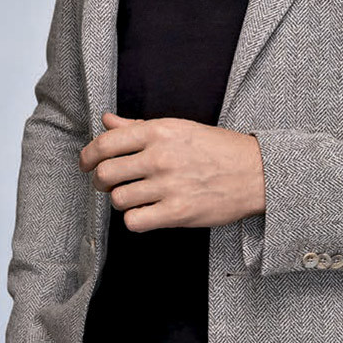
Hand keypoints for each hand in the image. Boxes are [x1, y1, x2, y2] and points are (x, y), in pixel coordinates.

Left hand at [78, 112, 265, 232]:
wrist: (256, 172)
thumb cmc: (217, 148)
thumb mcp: (178, 128)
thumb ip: (138, 126)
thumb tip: (106, 120)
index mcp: (159, 131)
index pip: (106, 143)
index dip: (88, 156)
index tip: (86, 164)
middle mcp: (160, 156)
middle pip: (105, 173)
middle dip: (100, 181)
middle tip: (108, 183)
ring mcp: (169, 186)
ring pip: (117, 199)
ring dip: (120, 200)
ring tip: (135, 197)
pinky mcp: (178, 213)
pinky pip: (134, 221)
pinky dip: (135, 219)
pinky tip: (146, 213)